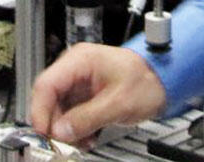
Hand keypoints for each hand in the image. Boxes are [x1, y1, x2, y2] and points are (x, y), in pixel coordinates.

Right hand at [29, 43, 165, 146]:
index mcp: (80, 60)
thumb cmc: (147, 79)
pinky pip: (70, 113)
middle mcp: (75, 68)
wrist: (163, 79)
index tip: (44, 132)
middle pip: (49, 99)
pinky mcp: (84, 95)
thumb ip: (88, 117)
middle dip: (56, 123)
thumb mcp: (119, 102)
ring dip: (67, 129)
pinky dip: (75, 128)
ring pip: (58, 109)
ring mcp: (79, 82)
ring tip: (82, 141)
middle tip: (63, 142)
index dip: (40, 110)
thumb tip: (61, 131)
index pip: (46, 84)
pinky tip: (87, 137)